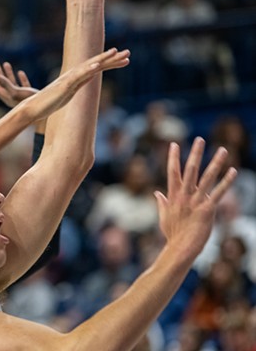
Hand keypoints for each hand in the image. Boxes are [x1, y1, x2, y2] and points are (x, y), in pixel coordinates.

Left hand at [0, 60, 37, 107]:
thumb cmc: (29, 101)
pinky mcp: (30, 95)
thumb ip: (5, 83)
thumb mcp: (15, 91)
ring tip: (6, 63)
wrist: (45, 109)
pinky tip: (20, 72)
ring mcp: (21, 97)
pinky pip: (24, 86)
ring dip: (8, 74)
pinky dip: (22, 79)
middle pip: (2, 84)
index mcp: (7, 97)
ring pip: (13, 84)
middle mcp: (13, 98)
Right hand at [23, 48, 128, 121]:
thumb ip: (78, 85)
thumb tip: (88, 79)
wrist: (32, 109)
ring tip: (116, 52)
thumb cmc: (47, 104)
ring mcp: (68, 79)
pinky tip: (98, 65)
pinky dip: (88, 69)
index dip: (111, 63)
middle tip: (128, 52)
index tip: (125, 60)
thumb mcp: (68, 95)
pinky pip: (78, 76)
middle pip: (95, 64)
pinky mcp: (64, 86)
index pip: (96, 69)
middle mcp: (73, 76)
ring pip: (88, 67)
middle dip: (112, 58)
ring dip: (102, 59)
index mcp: (75, 79)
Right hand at [155, 138, 237, 257]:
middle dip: (195, 153)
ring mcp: (195, 202)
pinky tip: (232, 170)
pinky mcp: (207, 209)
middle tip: (199, 139)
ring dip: (215, 162)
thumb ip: (161, 203)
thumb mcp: (164, 216)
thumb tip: (156, 193)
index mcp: (173, 196)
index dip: (173, 157)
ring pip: (206, 178)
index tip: (174, 144)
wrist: (180, 249)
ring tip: (222, 149)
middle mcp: (184, 195)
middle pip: (189, 170)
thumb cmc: (172, 234)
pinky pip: (218, 192)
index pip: (172, 172)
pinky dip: (226, 181)